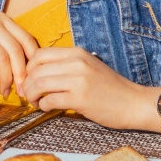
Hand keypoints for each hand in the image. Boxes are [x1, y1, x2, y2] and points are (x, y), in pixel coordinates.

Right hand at [0, 12, 38, 96]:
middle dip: (20, 74)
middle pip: (15, 49)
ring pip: (2, 58)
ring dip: (5, 79)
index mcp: (1, 18)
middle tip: (20, 91)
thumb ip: (11, 56)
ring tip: (4, 91)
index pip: (26, 40)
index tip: (30, 81)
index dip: (31, 63)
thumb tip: (34, 74)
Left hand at [20, 47, 157, 129]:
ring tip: (36, 102)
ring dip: (32, 95)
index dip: (29, 68)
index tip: (30, 80)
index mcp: (76, 53)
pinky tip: (48, 108)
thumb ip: (66, 66)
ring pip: (39, 84)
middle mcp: (76, 63)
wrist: (133, 103)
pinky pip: (50, 100)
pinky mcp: (80, 98)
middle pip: (36, 69)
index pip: (40, 54)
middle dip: (27, 84)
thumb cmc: (110, 88)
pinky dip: (43, 105)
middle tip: (29, 95)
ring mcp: (78, 80)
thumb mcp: (88, 67)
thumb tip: (38, 74)